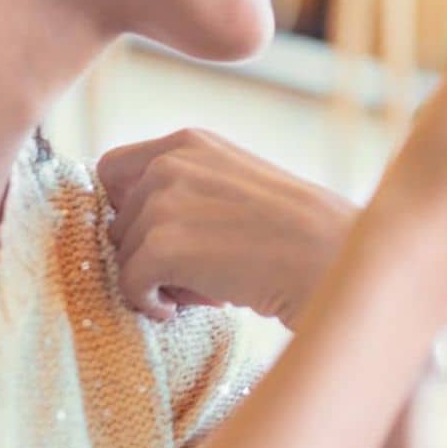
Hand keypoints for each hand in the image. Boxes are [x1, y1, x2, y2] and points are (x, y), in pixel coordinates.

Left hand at [99, 131, 355, 324]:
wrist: (331, 257)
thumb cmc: (298, 232)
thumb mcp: (239, 183)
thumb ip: (190, 186)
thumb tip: (131, 225)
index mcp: (190, 142)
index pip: (115, 172)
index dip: (130, 209)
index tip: (168, 235)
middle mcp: (169, 164)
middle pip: (117, 220)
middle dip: (150, 248)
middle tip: (201, 267)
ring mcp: (163, 203)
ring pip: (122, 255)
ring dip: (157, 277)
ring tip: (208, 284)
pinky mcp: (162, 246)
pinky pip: (129, 284)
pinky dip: (153, 303)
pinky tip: (195, 304)